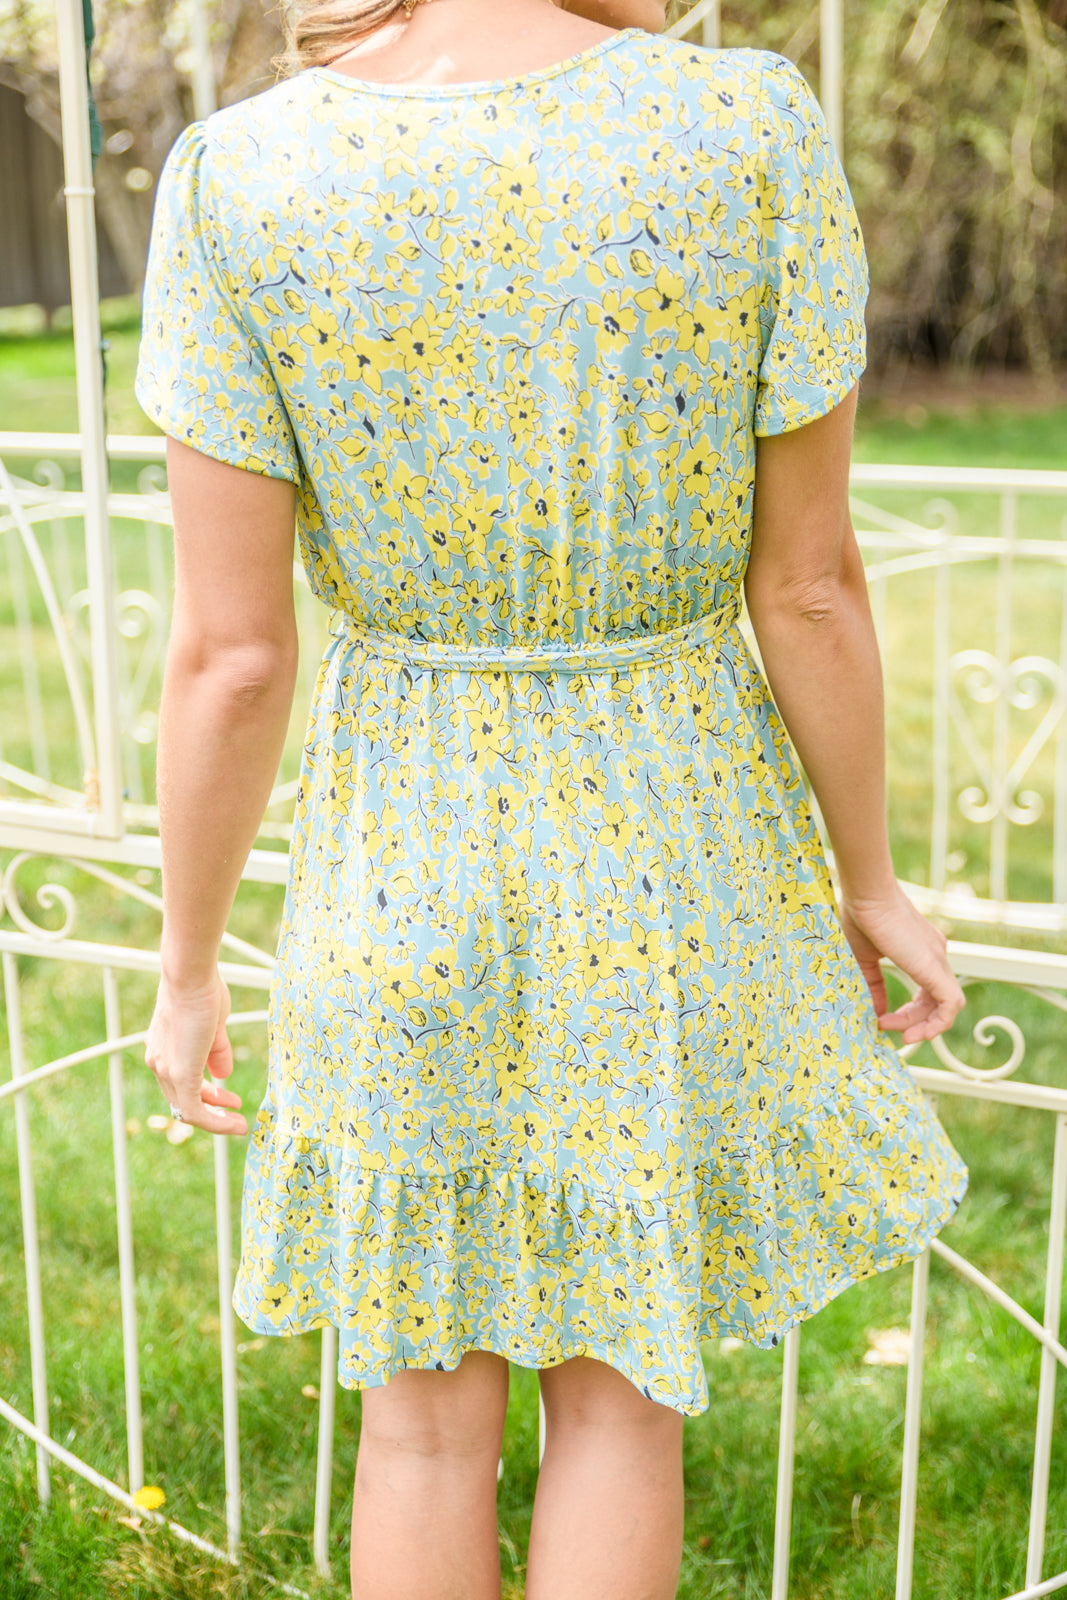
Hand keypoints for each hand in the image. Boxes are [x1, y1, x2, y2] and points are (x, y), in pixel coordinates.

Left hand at [144, 970, 248, 1135]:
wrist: (190, 977)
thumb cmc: (202, 990)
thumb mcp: (212, 1026)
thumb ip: (216, 1052)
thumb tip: (223, 1075)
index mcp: (162, 1048)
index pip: (179, 1080)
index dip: (205, 1091)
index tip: (226, 1094)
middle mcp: (158, 1062)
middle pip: (181, 1098)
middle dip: (211, 1107)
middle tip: (233, 1110)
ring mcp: (165, 1070)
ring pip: (187, 1109)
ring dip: (215, 1120)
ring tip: (238, 1123)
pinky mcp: (179, 1075)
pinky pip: (194, 1111)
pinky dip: (216, 1122)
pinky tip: (236, 1124)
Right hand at [838, 884, 964, 1044]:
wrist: (868, 895)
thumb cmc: (861, 917)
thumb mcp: (864, 959)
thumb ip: (874, 986)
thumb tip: (877, 1013)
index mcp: (922, 953)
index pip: (927, 993)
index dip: (908, 1014)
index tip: (881, 1019)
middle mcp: (936, 956)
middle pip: (938, 1002)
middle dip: (914, 1023)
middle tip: (885, 1027)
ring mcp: (938, 961)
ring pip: (948, 1006)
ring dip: (926, 1027)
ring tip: (903, 1036)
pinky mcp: (935, 967)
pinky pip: (950, 1004)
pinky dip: (938, 1023)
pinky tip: (914, 1031)